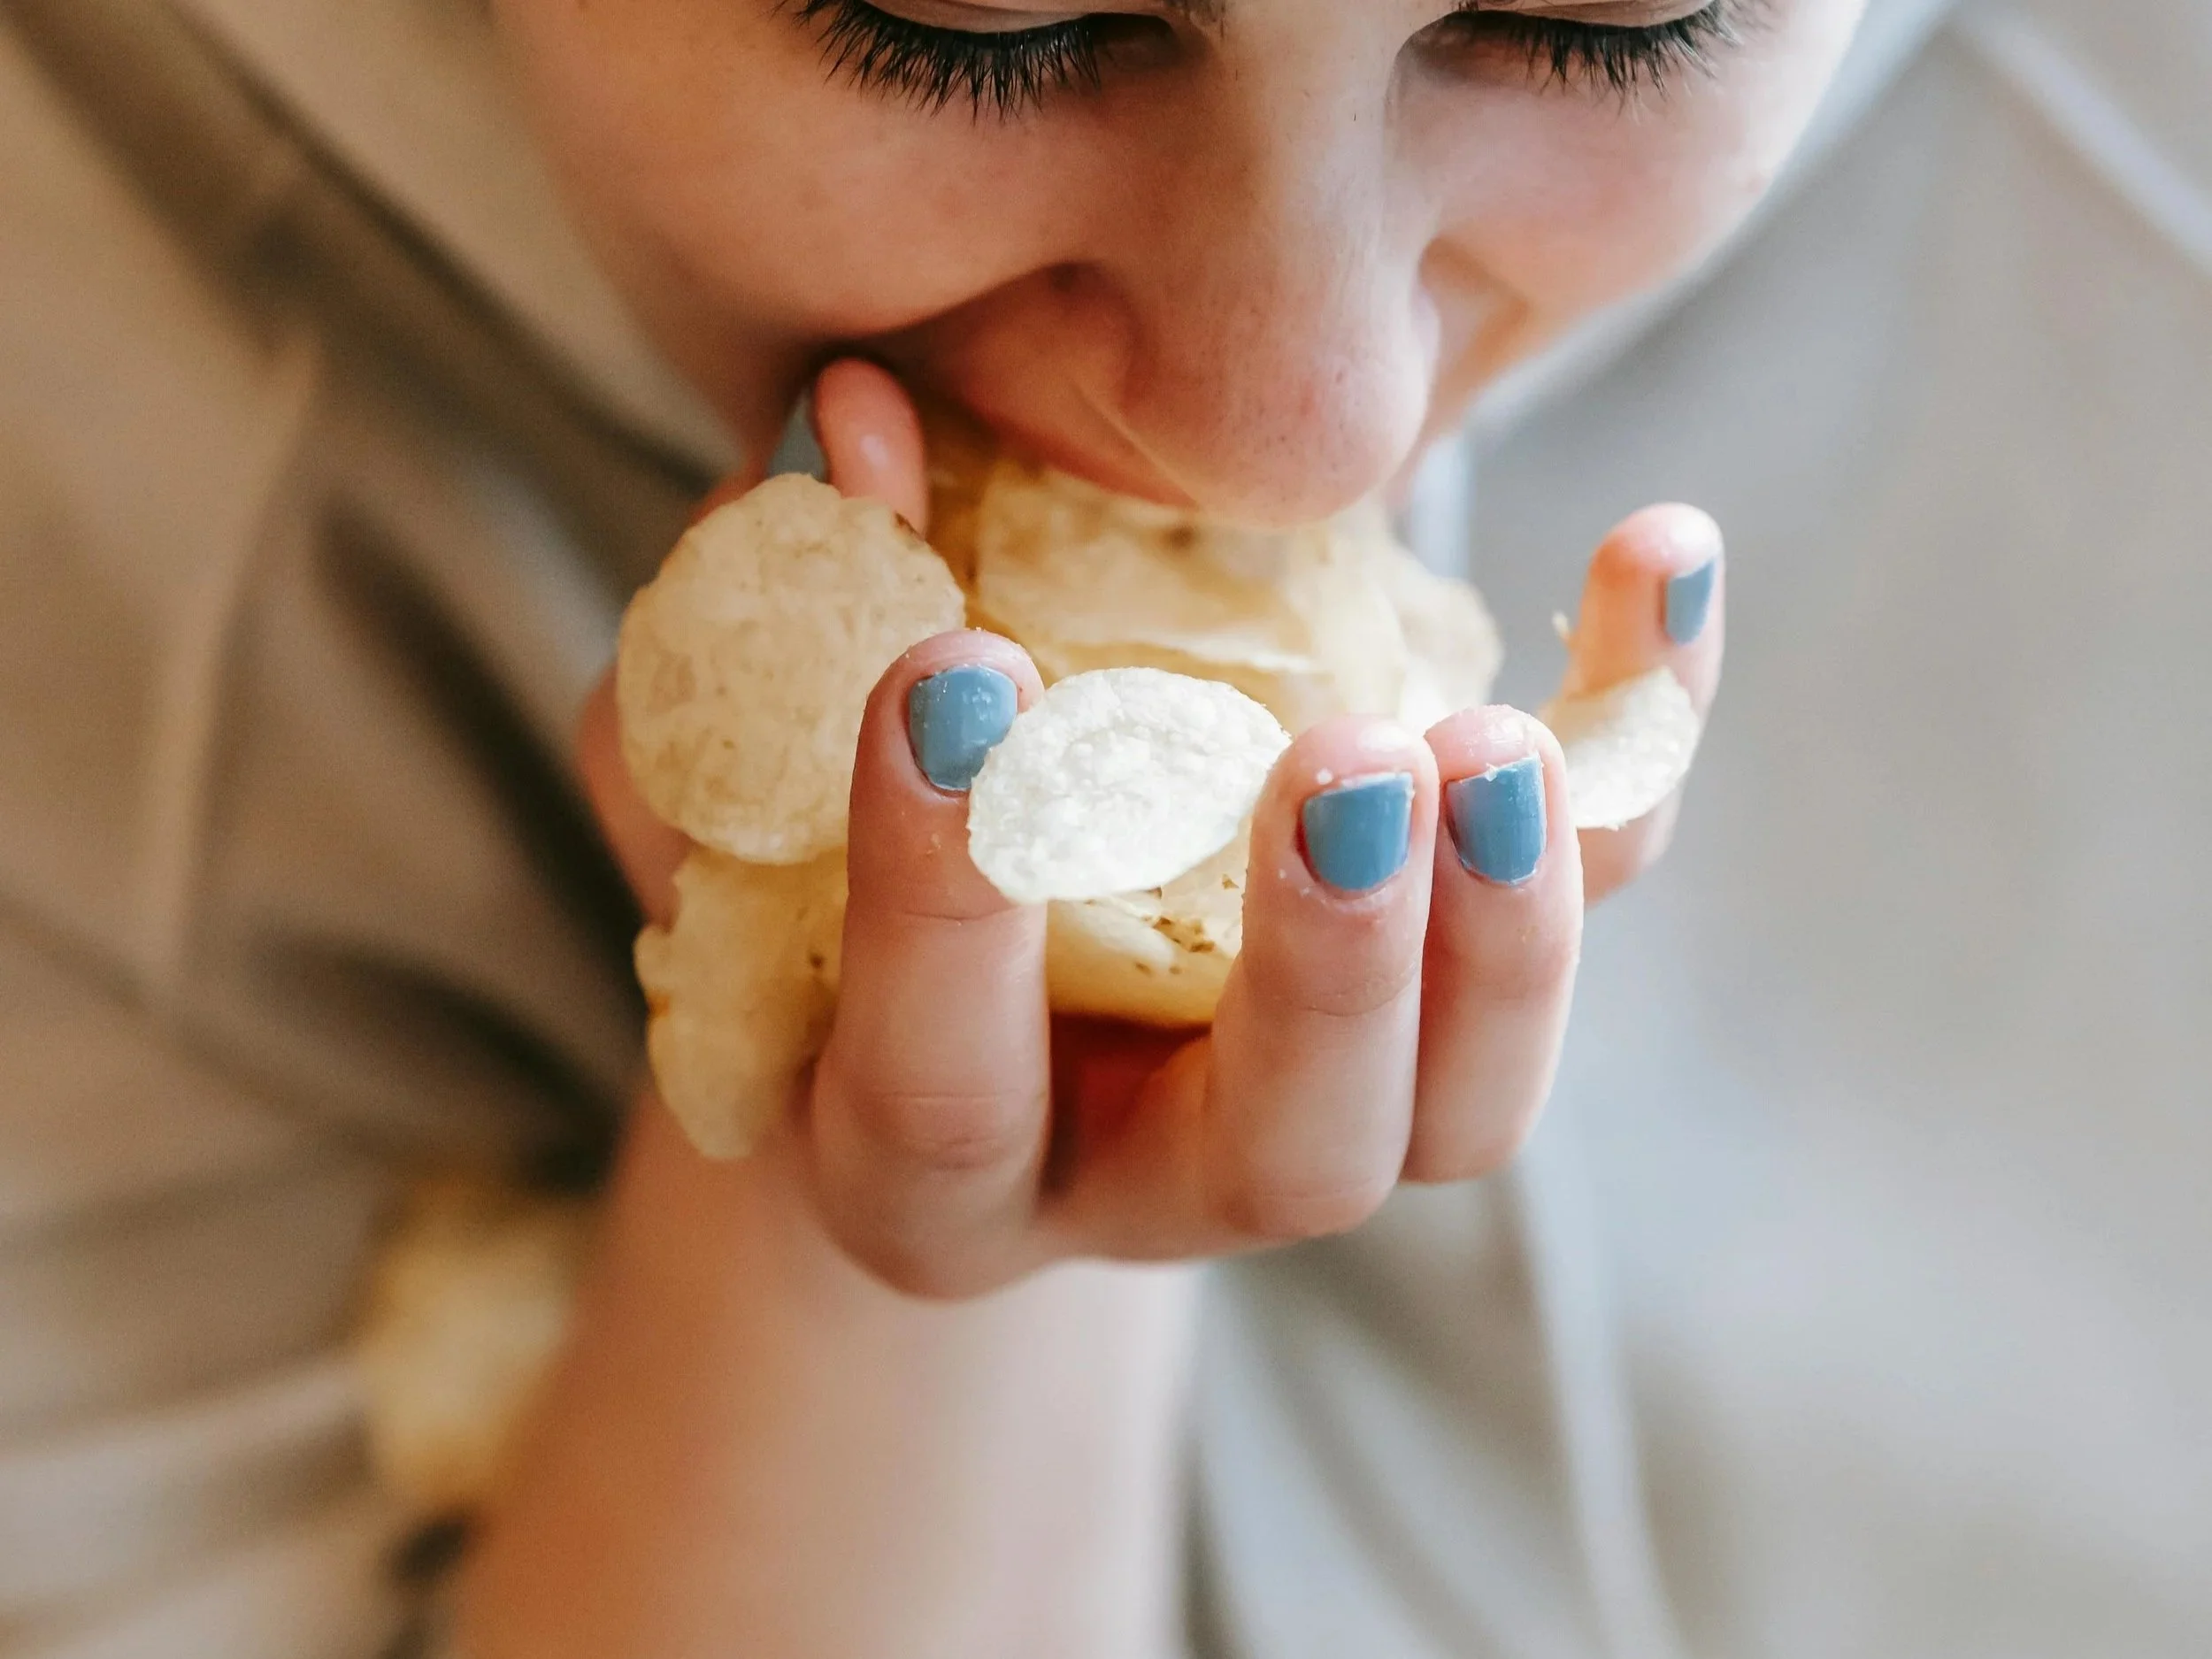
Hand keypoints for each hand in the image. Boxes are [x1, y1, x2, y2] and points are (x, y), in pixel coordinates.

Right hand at [577, 359, 1724, 1297]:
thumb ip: (762, 635)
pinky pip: (1582, 904)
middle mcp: (1152, 1179)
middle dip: (1325, 974)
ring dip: (1509, 926)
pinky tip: (1661, 554)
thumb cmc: (805, 886)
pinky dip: (1633, 749)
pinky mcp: (1450, 993)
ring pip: (1467, 1105)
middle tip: (1341, 770)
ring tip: (1496, 737)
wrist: (964, 992)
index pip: (942, 1084)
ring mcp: (1327, 1107)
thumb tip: (858, 419)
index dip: (943, 903)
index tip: (954, 678)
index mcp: (934, 1158)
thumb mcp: (735, 776)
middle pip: (1286, 1160)